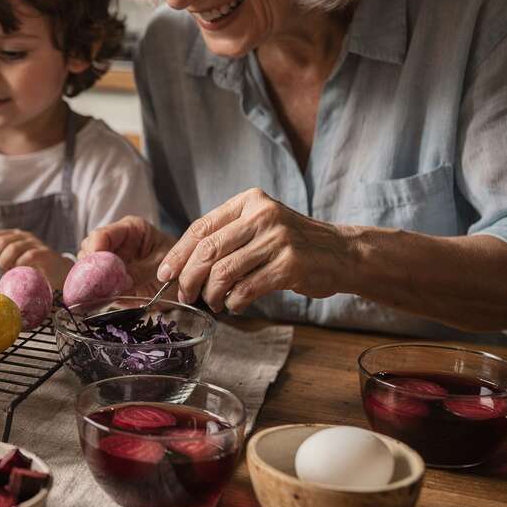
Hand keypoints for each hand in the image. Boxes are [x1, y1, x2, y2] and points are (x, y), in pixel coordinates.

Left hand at [0, 229, 72, 286]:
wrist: (60, 274)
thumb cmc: (32, 272)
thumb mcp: (14, 267)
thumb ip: (0, 267)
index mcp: (13, 237)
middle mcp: (23, 236)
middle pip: (2, 240)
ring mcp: (35, 243)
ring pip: (14, 246)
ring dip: (3, 261)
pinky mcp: (45, 253)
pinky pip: (29, 255)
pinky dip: (19, 264)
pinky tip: (15, 274)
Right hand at [79, 215, 175, 299]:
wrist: (187, 282)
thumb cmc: (179, 265)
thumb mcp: (163, 265)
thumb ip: (140, 271)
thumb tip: (119, 281)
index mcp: (130, 230)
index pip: (103, 234)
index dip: (94, 249)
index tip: (94, 267)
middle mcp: (116, 243)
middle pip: (89, 250)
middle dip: (90, 267)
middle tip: (96, 284)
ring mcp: (111, 261)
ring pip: (88, 269)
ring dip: (92, 282)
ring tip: (102, 294)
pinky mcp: (110, 279)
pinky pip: (96, 285)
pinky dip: (98, 294)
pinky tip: (104, 299)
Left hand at [159, 188, 353, 312]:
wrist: (341, 253)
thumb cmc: (291, 243)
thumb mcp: (259, 225)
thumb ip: (227, 236)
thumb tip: (182, 265)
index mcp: (248, 201)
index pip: (201, 227)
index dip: (178, 254)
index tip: (165, 274)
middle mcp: (262, 215)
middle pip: (208, 250)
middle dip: (189, 277)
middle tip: (185, 295)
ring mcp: (278, 239)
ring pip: (224, 271)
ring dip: (211, 294)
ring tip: (213, 303)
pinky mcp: (290, 265)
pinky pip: (247, 288)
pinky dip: (234, 302)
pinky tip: (234, 305)